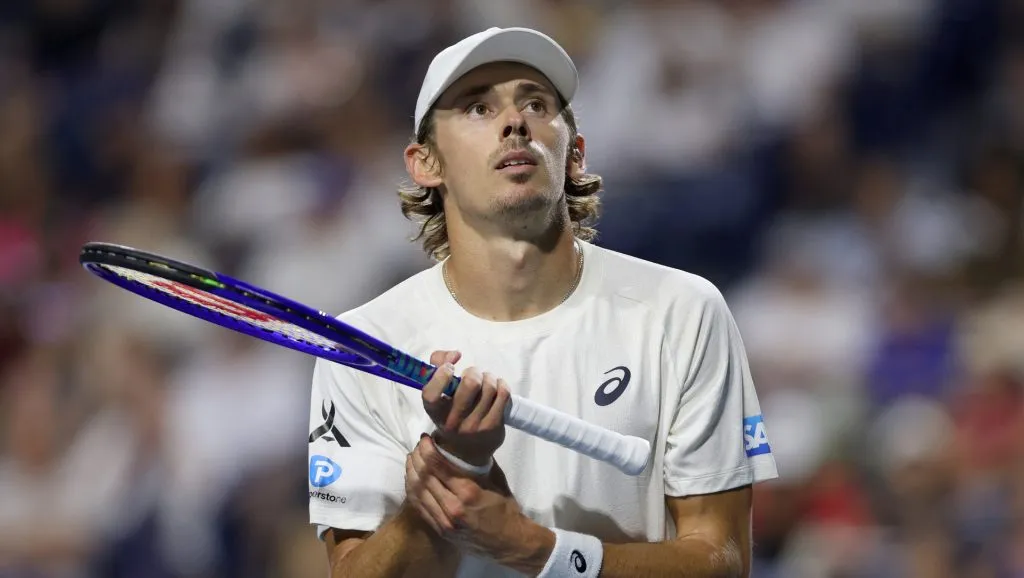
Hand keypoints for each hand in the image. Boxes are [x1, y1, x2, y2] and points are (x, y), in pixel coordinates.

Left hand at [404, 435, 552, 571]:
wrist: (509, 543)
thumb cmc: (507, 510)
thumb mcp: (497, 482)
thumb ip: (480, 466)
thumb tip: (466, 447)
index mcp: (468, 493)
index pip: (438, 467)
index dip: (428, 450)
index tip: (425, 438)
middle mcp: (453, 507)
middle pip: (425, 478)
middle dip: (417, 458)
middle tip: (417, 447)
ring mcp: (445, 522)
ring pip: (418, 493)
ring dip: (411, 473)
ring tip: (411, 459)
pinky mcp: (441, 531)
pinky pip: (420, 508)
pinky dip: (413, 491)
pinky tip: (412, 480)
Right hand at [422, 350, 510, 465]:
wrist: (467, 451)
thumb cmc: (452, 413)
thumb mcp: (440, 396)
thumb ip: (437, 367)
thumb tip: (454, 354)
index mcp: (435, 413)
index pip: (431, 394)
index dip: (441, 375)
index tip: (450, 367)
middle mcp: (453, 422)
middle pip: (470, 383)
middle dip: (474, 372)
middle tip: (472, 376)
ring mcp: (475, 425)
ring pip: (489, 387)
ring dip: (488, 377)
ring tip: (485, 382)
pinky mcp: (493, 426)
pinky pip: (503, 394)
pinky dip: (501, 385)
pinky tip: (497, 388)